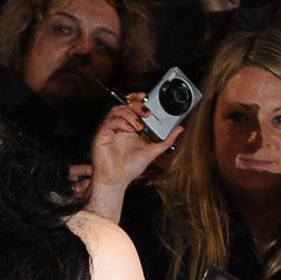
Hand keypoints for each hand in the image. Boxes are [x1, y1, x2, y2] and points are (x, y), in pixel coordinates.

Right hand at [87, 95, 181, 217]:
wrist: (116, 181)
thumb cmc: (128, 169)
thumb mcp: (152, 151)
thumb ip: (166, 140)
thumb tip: (178, 130)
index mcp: (129, 127)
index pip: (132, 105)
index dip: (138, 98)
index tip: (147, 98)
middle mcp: (119, 126)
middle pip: (124, 104)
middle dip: (136, 104)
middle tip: (146, 112)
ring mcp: (110, 129)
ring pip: (117, 110)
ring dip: (130, 114)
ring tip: (138, 125)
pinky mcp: (102, 134)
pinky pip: (109, 121)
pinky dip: (121, 122)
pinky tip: (128, 129)